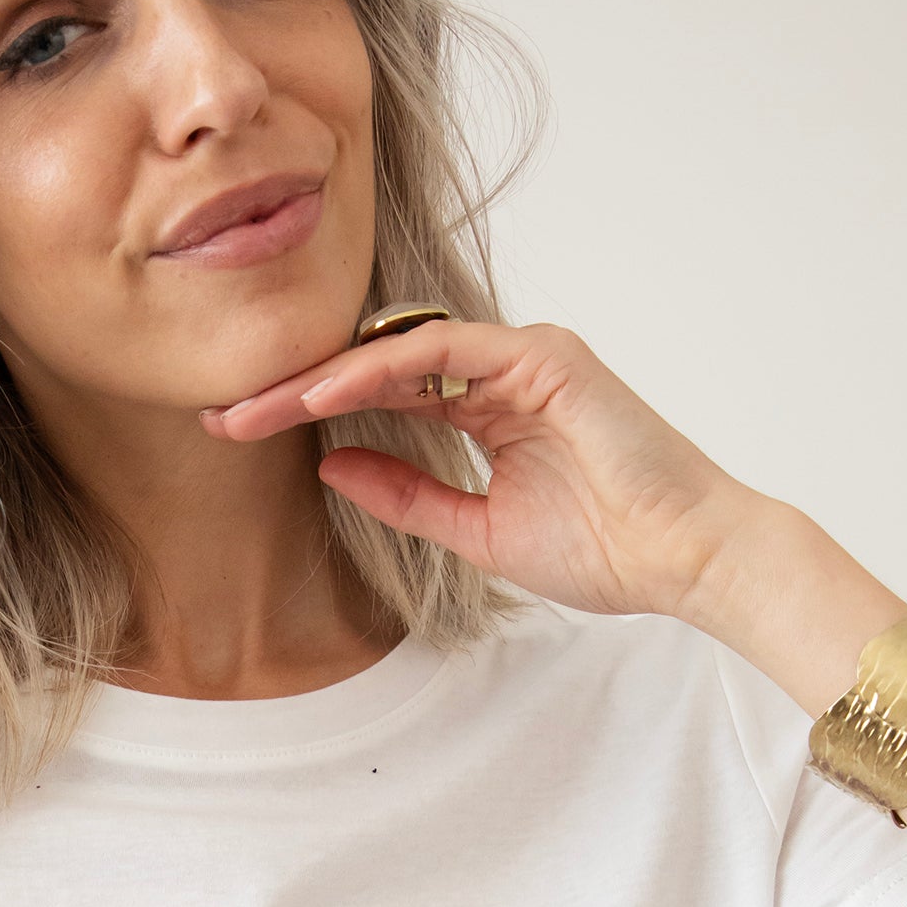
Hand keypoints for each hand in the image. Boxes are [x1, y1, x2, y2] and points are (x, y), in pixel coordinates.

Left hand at [201, 317, 773, 628]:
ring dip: (323, 374)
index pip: (381, 394)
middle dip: (297, 386)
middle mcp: (500, 369)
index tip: (239, 432)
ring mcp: (523, 355)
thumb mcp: (474, 531)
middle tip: (223, 411)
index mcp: (486, 406)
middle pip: (377, 362)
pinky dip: (379, 367)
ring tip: (258, 403)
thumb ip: (405, 495)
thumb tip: (326, 466)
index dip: (307, 410)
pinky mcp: (544, 354)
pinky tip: (323, 394)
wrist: (683, 559)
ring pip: (400, 347)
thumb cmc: (605, 549)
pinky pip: (442, 348)